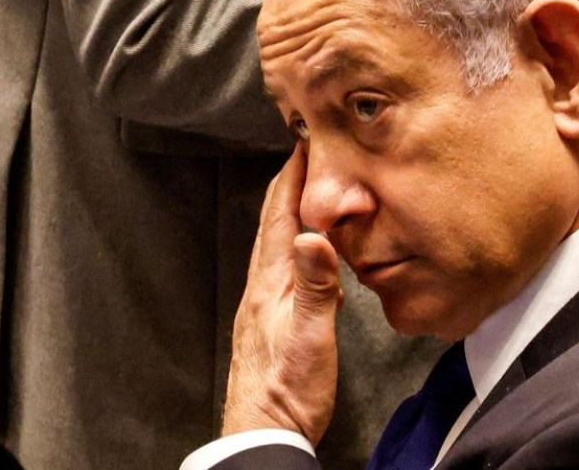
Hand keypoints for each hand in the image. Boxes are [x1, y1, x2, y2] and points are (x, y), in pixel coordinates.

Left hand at [222, 146, 343, 444]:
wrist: (264, 434)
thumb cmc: (288, 391)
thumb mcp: (309, 337)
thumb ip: (315, 287)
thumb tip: (313, 234)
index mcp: (270, 284)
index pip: (280, 217)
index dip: (292, 178)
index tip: (304, 143)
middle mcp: (263, 289)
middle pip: (274, 224)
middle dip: (290, 185)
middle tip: (308, 155)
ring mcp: (265, 306)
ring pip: (279, 246)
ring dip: (294, 214)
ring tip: (313, 194)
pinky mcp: (274, 322)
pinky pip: (287, 269)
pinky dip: (299, 247)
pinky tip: (313, 256)